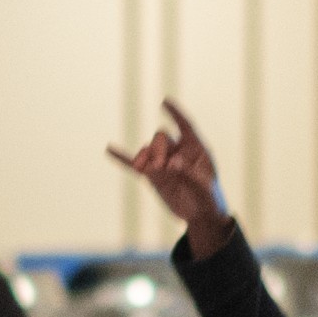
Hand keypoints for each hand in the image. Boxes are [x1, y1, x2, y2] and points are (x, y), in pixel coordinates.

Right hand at [106, 101, 231, 246]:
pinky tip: (109, 149)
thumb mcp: (204, 186)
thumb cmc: (208, 197)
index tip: (164, 101)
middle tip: (160, 166)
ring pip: (148, 150)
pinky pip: (135, 165)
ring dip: (144, 157)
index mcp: (195, 148)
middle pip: (162, 138)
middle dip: (158, 149)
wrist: (199, 215)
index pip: (185, 125)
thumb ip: (189, 174)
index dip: (175, 113)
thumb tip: (171, 164)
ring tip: (143, 169)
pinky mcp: (152, 176)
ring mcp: (163, 163)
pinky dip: (122, 158)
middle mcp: (177, 151)